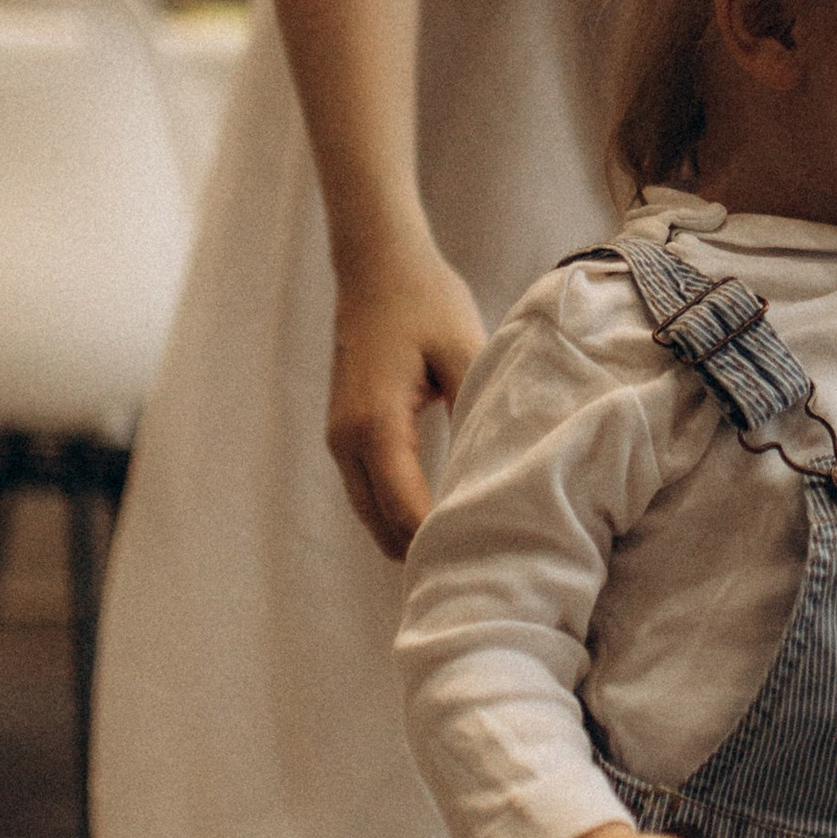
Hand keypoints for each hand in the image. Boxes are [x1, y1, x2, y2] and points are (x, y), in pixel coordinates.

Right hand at [325, 244, 487, 559]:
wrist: (378, 265)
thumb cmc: (426, 302)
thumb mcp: (466, 351)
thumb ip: (478, 410)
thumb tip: (497, 471)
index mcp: (375, 426)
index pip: (405, 510)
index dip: (440, 543)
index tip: (483, 564)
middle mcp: (346, 441)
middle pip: (381, 525)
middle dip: (423, 552)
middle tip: (479, 572)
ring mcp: (339, 439)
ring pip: (369, 515)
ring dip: (406, 537)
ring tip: (462, 555)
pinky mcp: (344, 432)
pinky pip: (366, 492)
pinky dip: (394, 514)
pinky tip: (435, 522)